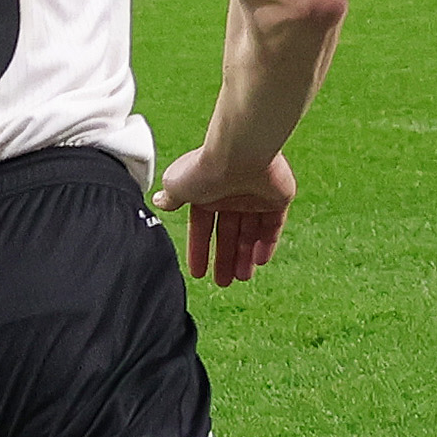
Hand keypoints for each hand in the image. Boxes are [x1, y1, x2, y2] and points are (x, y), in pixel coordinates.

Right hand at [159, 142, 292, 284]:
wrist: (240, 154)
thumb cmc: (206, 168)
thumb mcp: (177, 185)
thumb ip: (171, 197)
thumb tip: (159, 201)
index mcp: (206, 192)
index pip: (202, 227)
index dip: (199, 250)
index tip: (198, 272)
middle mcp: (230, 195)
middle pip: (228, 234)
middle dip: (224, 259)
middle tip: (223, 282)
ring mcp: (255, 197)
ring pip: (250, 233)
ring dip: (245, 257)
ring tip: (241, 278)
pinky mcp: (277, 198)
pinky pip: (272, 226)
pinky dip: (267, 244)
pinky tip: (260, 261)